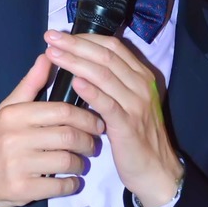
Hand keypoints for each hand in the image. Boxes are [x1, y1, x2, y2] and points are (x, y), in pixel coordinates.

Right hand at [0, 53, 104, 206]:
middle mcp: (16, 138)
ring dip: (81, 164)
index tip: (97, 122)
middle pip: (68, 136)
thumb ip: (30, 84)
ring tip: (82, 162)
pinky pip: (59, 186)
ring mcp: (18, 165)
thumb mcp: (7, 109)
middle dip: (89, 141)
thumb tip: (48, 56)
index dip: (86, 117)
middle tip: (93, 144)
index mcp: (15, 114)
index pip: (62, 111)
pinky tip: (72, 180)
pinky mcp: (21, 190)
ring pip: (67, 161)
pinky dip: (72, 184)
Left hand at [45, 30, 183, 206]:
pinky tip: (74, 82)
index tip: (61, 35)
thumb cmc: (136, 135)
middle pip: (105, 55)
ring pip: (104, 74)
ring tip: (54, 55)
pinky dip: (91, 91)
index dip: (85, 38)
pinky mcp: (128, 125)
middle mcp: (141, 84)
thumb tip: (82, 63)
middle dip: (75, 44)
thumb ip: (112, 82)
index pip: (112, 46)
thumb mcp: (128, 102)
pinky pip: (108, 104)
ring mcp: (136, 104)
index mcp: (141, 75)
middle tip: (51, 38)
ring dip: (76, 62)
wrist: (156, 171)